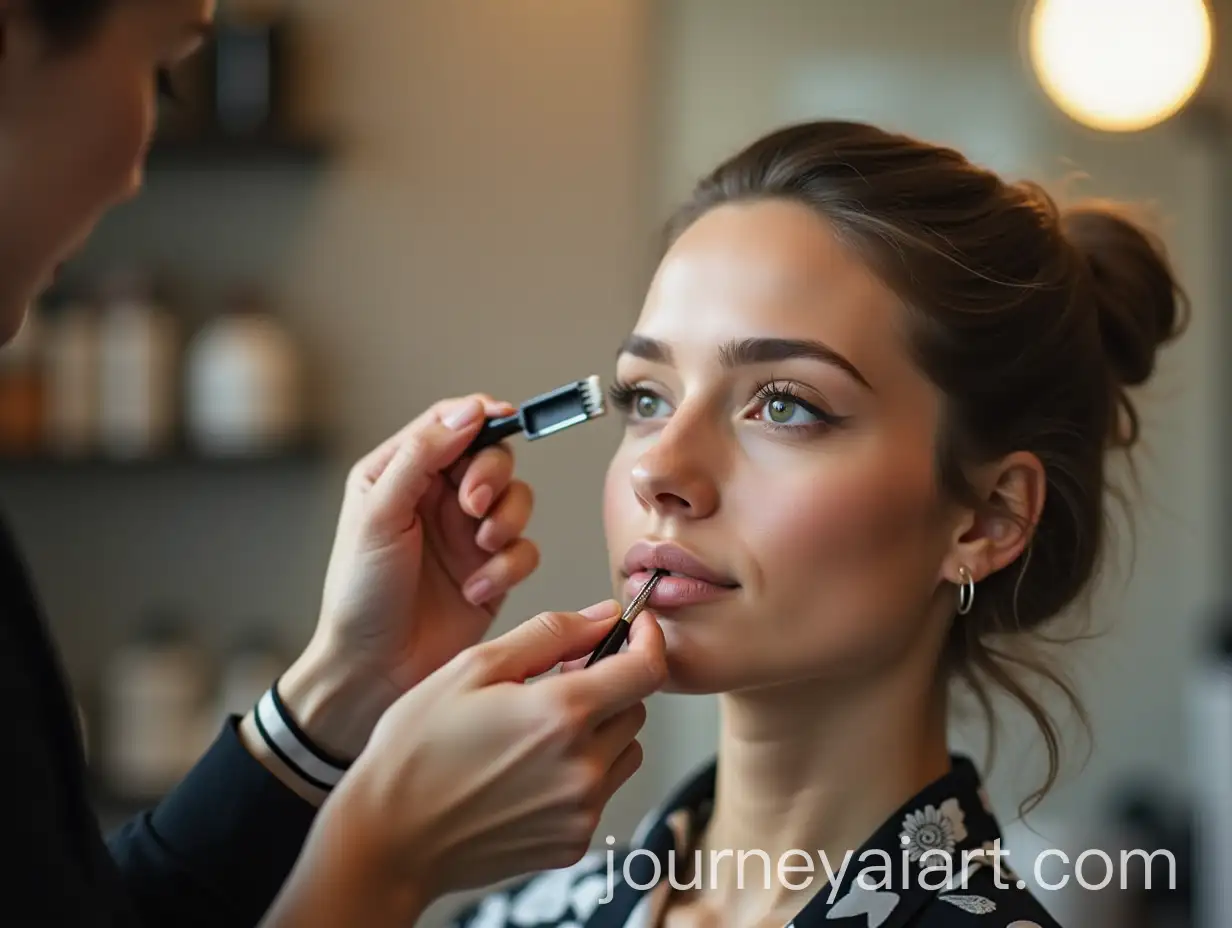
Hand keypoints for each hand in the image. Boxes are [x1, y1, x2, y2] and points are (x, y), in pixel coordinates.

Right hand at [261, 602, 666, 927]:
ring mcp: (581, 810)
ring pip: (624, 750)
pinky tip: (529, 770)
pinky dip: (581, 773)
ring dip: (599, 731)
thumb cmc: (417, 748)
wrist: (388, 838)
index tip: (636, 628)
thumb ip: (550, 634)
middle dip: (609, 685)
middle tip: (556, 682)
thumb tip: (605, 616)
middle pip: (635, 708)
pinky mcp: (573, 842)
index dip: (648, 640)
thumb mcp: (474, 667)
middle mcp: (582, 766)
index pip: (647, 669)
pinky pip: (601, 792)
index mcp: (561, 714)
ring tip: (539, 731)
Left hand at [266, 394, 540, 765]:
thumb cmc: (361, 594)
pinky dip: (508, 567)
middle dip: (491, 477)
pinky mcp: (492, 571)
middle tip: (472, 506)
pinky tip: (475, 589)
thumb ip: (422, 456)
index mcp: (400, 474)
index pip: (449, 423)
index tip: (501, 416)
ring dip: (507, 520)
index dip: (479, 415)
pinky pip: (525, 549)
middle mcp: (437, 499)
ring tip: (481, 546)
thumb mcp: (379, 515)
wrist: (374, 669)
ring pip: (517, 500)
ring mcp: (468, 535)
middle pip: (493, 457)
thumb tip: (468, 411)